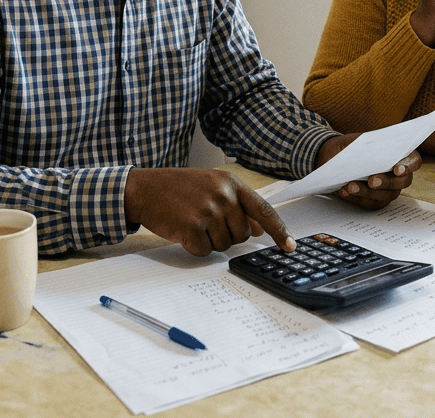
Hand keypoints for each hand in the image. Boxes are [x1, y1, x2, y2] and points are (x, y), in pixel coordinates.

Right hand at [124, 168, 294, 256]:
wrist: (144, 188)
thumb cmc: (178, 188)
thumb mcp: (212, 186)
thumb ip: (237, 204)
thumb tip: (260, 228)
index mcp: (231, 183)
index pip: (264, 210)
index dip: (279, 231)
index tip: (290, 246)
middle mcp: (223, 195)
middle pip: (242, 234)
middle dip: (227, 234)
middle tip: (206, 220)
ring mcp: (207, 211)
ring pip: (224, 245)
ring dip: (209, 240)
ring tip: (193, 222)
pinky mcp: (192, 227)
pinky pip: (204, 251)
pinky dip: (194, 246)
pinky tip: (183, 230)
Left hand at [317, 134, 421, 209]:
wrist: (334, 158)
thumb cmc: (350, 147)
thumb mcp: (356, 141)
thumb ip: (369, 144)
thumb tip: (376, 149)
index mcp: (399, 155)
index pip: (414, 161)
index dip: (409, 166)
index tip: (397, 169)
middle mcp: (398, 175)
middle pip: (403, 182)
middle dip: (386, 181)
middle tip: (371, 181)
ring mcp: (389, 190)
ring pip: (385, 195)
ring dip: (367, 192)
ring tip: (350, 186)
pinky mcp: (376, 201)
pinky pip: (370, 203)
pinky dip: (356, 197)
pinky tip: (343, 191)